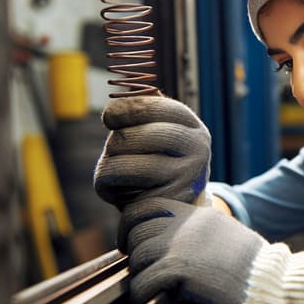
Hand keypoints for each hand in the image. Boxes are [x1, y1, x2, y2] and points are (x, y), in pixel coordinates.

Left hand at [94, 96, 210, 209]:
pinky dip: (109, 188)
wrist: (177, 207)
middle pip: (130, 137)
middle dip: (113, 143)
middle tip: (114, 151)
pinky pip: (119, 190)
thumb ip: (144, 112)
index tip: (109, 118)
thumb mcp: (160, 132)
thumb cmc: (160, 161)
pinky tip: (122, 190)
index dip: (122, 109)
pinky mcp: (163, 203)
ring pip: (121, 165)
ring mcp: (184, 178)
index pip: (151, 108)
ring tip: (115, 171)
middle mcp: (197, 150)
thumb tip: (121, 96)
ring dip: (107, 167)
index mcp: (192, 127)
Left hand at [118, 198, 303, 303]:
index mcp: (197, 214)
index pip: (148, 206)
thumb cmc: (252, 266)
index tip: (131, 241)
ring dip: (138, 272)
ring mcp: (181, 245)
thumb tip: (169, 240)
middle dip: (132, 249)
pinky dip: (140, 292)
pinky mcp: (179, 269)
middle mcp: (186, 225)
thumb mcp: (225, 234)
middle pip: (137, 230)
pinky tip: (146, 299)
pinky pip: (143, 281)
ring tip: (146, 285)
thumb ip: (197, 232)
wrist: (270, 281)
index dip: (132, 224)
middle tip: (139, 266)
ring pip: (137, 255)